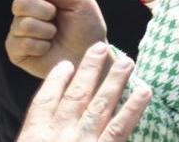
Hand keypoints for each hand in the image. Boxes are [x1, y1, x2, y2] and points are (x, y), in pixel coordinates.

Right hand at [8, 0, 108, 78]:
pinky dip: (39, 45)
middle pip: (19, 2)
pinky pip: (20, 43)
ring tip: (55, 35)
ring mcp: (19, 32)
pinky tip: (48, 48)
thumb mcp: (81, 4)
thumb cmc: (88, 29)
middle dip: (43, 10)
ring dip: (45, 30)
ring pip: (21, 23)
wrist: (90, 58)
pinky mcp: (16, 51)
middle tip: (56, 18)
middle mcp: (26, 12)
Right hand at [20, 43, 150, 141]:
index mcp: (34, 138)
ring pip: (100, 104)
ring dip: (114, 80)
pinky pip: (120, 126)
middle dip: (89, 70)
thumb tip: (51, 124)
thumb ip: (42, 137)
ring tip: (126, 60)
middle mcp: (58, 136)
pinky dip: (133, 107)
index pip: (43, 104)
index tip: (64, 65)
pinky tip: (144, 91)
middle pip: (75, 96)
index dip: (55, 82)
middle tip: (101, 47)